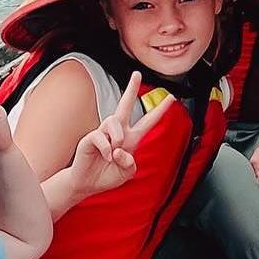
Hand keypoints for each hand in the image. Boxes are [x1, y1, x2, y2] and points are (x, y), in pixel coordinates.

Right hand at [68, 72, 173, 197]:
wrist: (87, 184)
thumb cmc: (107, 176)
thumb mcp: (126, 173)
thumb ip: (130, 164)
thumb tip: (120, 150)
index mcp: (131, 139)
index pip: (147, 121)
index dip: (159, 110)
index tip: (171, 97)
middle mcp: (118, 132)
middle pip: (125, 104)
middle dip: (131, 88)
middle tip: (137, 74)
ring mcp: (103, 133)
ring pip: (114, 121)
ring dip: (117, 137)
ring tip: (114, 150)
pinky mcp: (90, 138)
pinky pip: (100, 136)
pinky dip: (106, 148)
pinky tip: (105, 156)